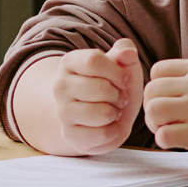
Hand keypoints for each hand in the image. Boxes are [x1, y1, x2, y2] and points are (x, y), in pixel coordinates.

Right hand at [49, 39, 145, 154]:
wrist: (94, 113)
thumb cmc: (109, 84)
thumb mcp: (120, 65)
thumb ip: (125, 53)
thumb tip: (128, 51)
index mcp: (69, 62)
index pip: (94, 61)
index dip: (117, 72)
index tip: (124, 80)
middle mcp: (60, 85)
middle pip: (101, 88)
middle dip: (119, 95)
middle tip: (119, 98)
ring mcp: (62, 111)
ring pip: (103, 113)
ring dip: (116, 113)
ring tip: (113, 111)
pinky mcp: (69, 134)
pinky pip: (102, 134)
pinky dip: (114, 131)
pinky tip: (109, 125)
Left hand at [143, 58, 187, 167]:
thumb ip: (183, 80)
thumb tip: (148, 90)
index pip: (157, 70)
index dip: (157, 89)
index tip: (170, 102)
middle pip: (151, 91)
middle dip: (152, 108)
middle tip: (167, 120)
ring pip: (153, 110)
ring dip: (155, 124)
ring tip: (169, 129)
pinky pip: (162, 135)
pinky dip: (164, 141)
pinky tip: (178, 142)